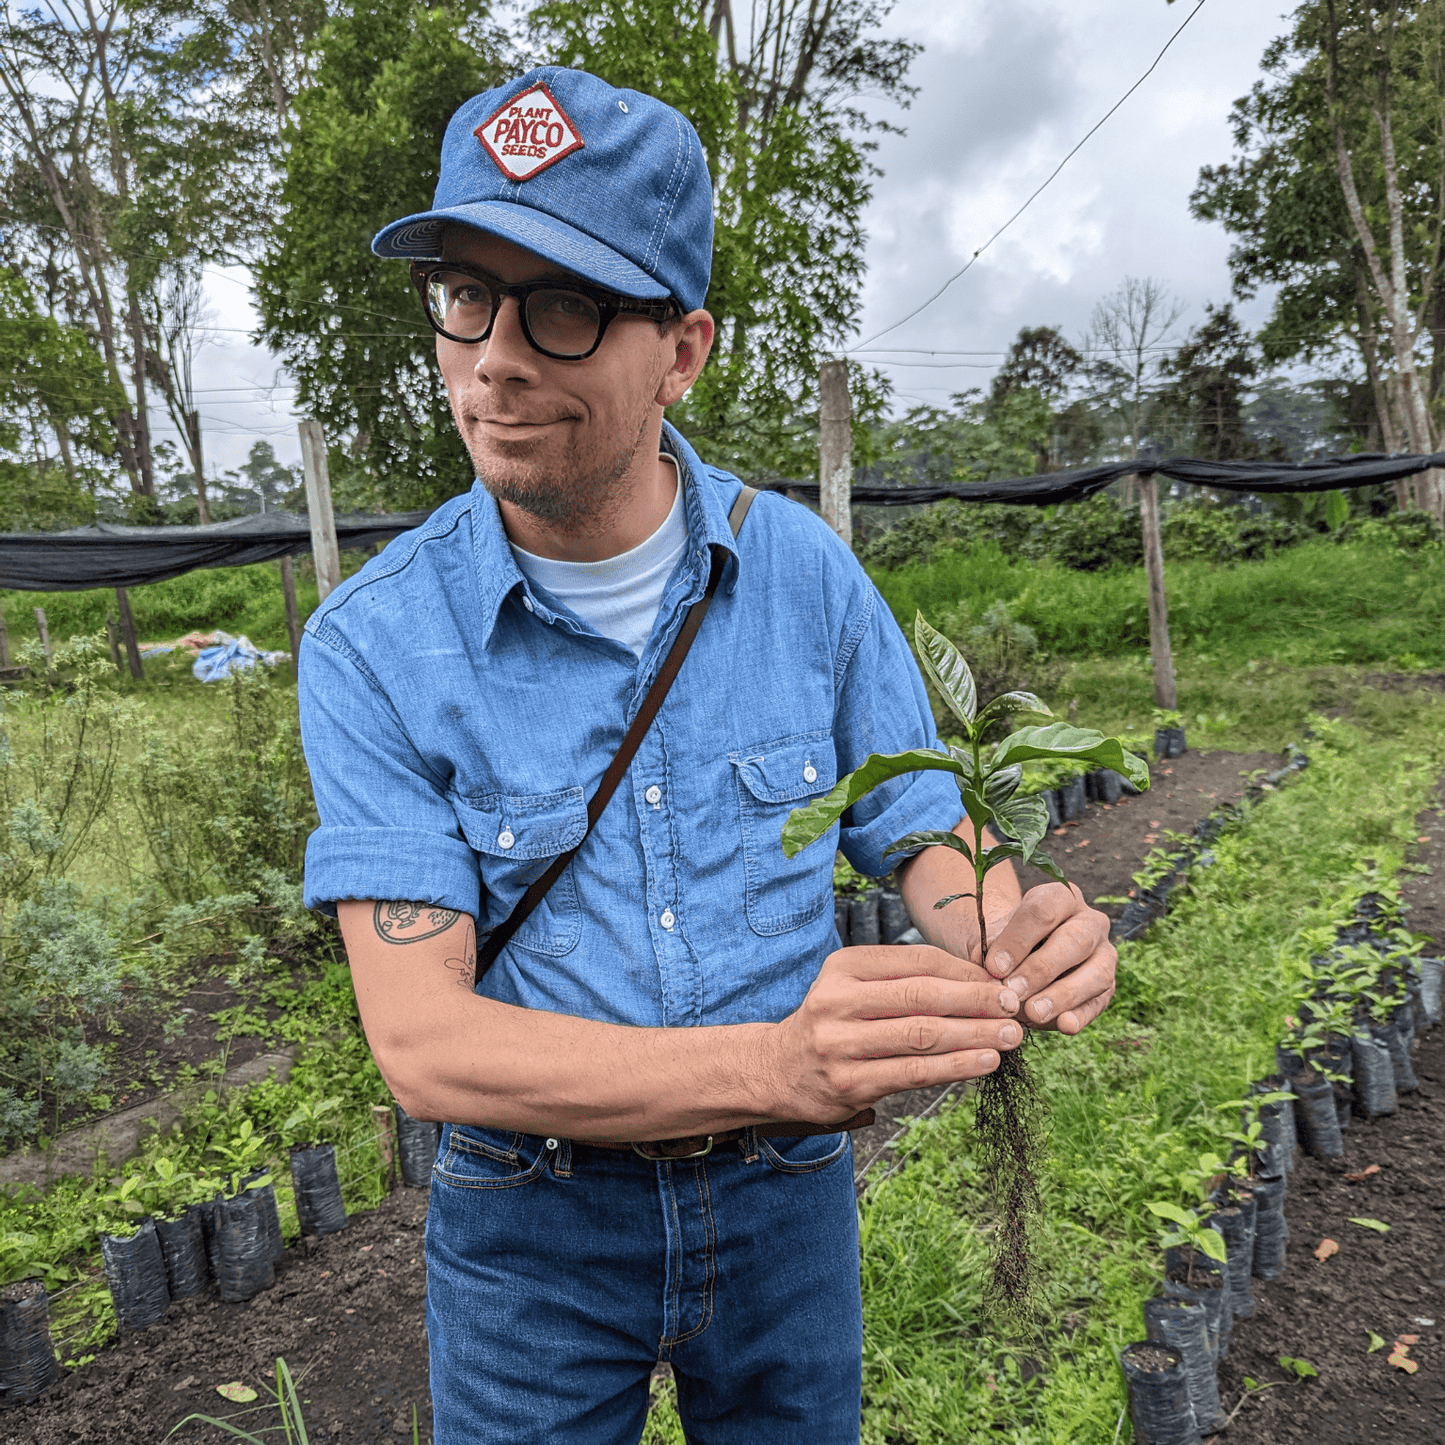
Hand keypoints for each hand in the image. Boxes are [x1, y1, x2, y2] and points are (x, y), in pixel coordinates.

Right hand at [764, 943, 1024, 1122]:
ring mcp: (841, 1043)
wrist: (776, 1070)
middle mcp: (838, 1000)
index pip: (918, 961)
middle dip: (977, 1000)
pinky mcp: (849, 1083)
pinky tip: (984, 1062)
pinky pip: (914, 1073)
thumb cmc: (833, 1025)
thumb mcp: (856, 988)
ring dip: (974, 1035)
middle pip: (923, 995)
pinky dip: (956, 1066)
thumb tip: (980, 982)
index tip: (1001, 982)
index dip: (966, 971)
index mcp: (844, 966)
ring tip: (1010, 1036)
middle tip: (1014, 1006)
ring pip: (922, 1035)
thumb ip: (906, 982)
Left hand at [981, 883, 1114, 1034]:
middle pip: (1074, 940)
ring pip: (1095, 973)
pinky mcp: (1108, 987)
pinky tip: (1064, 1026)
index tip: (994, 966)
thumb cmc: (1003, 945)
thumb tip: (987, 964)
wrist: (1018, 962)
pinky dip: (1082, 1016)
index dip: (1018, 939)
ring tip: (1034, 1012)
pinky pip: (1099, 1002)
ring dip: (1063, 995)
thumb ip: (987, 947)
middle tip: (1014, 991)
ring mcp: (1104, 954)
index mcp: (1059, 898)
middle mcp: (1089, 921)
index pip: (1043, 911)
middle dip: (1042, 968)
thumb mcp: (990, 938)